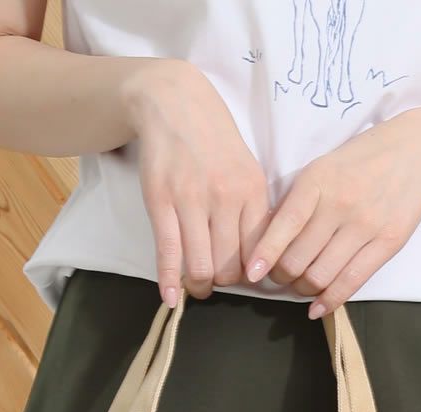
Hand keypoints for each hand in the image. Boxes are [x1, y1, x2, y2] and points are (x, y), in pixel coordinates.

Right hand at [122, 59, 271, 304]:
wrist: (175, 103)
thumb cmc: (214, 141)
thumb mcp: (248, 170)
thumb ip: (254, 212)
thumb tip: (258, 258)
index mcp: (252, 192)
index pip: (259, 252)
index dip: (251, 274)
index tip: (243, 277)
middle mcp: (225, 198)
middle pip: (230, 266)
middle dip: (224, 282)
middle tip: (217, 281)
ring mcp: (191, 200)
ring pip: (201, 265)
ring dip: (200, 285)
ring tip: (196, 286)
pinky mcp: (161, 202)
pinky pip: (168, 252)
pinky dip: (169, 281)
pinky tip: (171, 298)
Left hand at [242, 109, 420, 316]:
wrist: (418, 150)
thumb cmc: (361, 161)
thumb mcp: (322, 168)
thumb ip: (297, 203)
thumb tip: (267, 242)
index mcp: (317, 181)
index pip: (283, 227)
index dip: (264, 256)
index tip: (252, 274)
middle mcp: (340, 203)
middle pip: (298, 260)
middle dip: (281, 277)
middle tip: (279, 277)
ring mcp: (366, 224)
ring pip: (321, 276)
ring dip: (303, 289)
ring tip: (300, 285)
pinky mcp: (388, 242)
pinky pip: (352, 282)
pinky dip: (329, 300)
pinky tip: (317, 308)